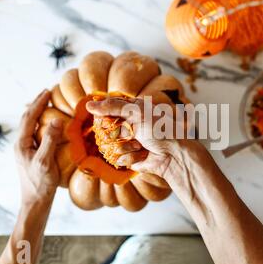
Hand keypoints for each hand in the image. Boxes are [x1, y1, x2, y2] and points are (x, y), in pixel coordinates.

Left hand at [15, 90, 62, 205]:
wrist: (35, 201)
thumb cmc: (40, 184)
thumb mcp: (46, 161)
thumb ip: (50, 140)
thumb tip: (56, 120)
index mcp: (22, 144)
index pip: (29, 117)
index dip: (38, 103)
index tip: (47, 91)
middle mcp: (21, 145)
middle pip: (27, 119)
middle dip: (36, 105)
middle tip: (47, 93)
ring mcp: (25, 150)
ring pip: (31, 126)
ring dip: (38, 113)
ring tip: (48, 104)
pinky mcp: (31, 155)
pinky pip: (36, 134)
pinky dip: (42, 124)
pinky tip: (50, 125)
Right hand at [86, 97, 200, 180]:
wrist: (174, 154)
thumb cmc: (161, 129)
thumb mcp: (138, 112)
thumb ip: (113, 107)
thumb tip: (89, 105)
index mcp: (131, 110)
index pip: (107, 109)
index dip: (104, 114)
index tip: (107, 117)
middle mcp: (127, 125)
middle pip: (105, 128)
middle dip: (119, 132)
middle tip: (134, 133)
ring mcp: (127, 142)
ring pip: (110, 145)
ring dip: (127, 146)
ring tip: (142, 145)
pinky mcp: (128, 158)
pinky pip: (118, 158)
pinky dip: (131, 157)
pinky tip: (143, 155)